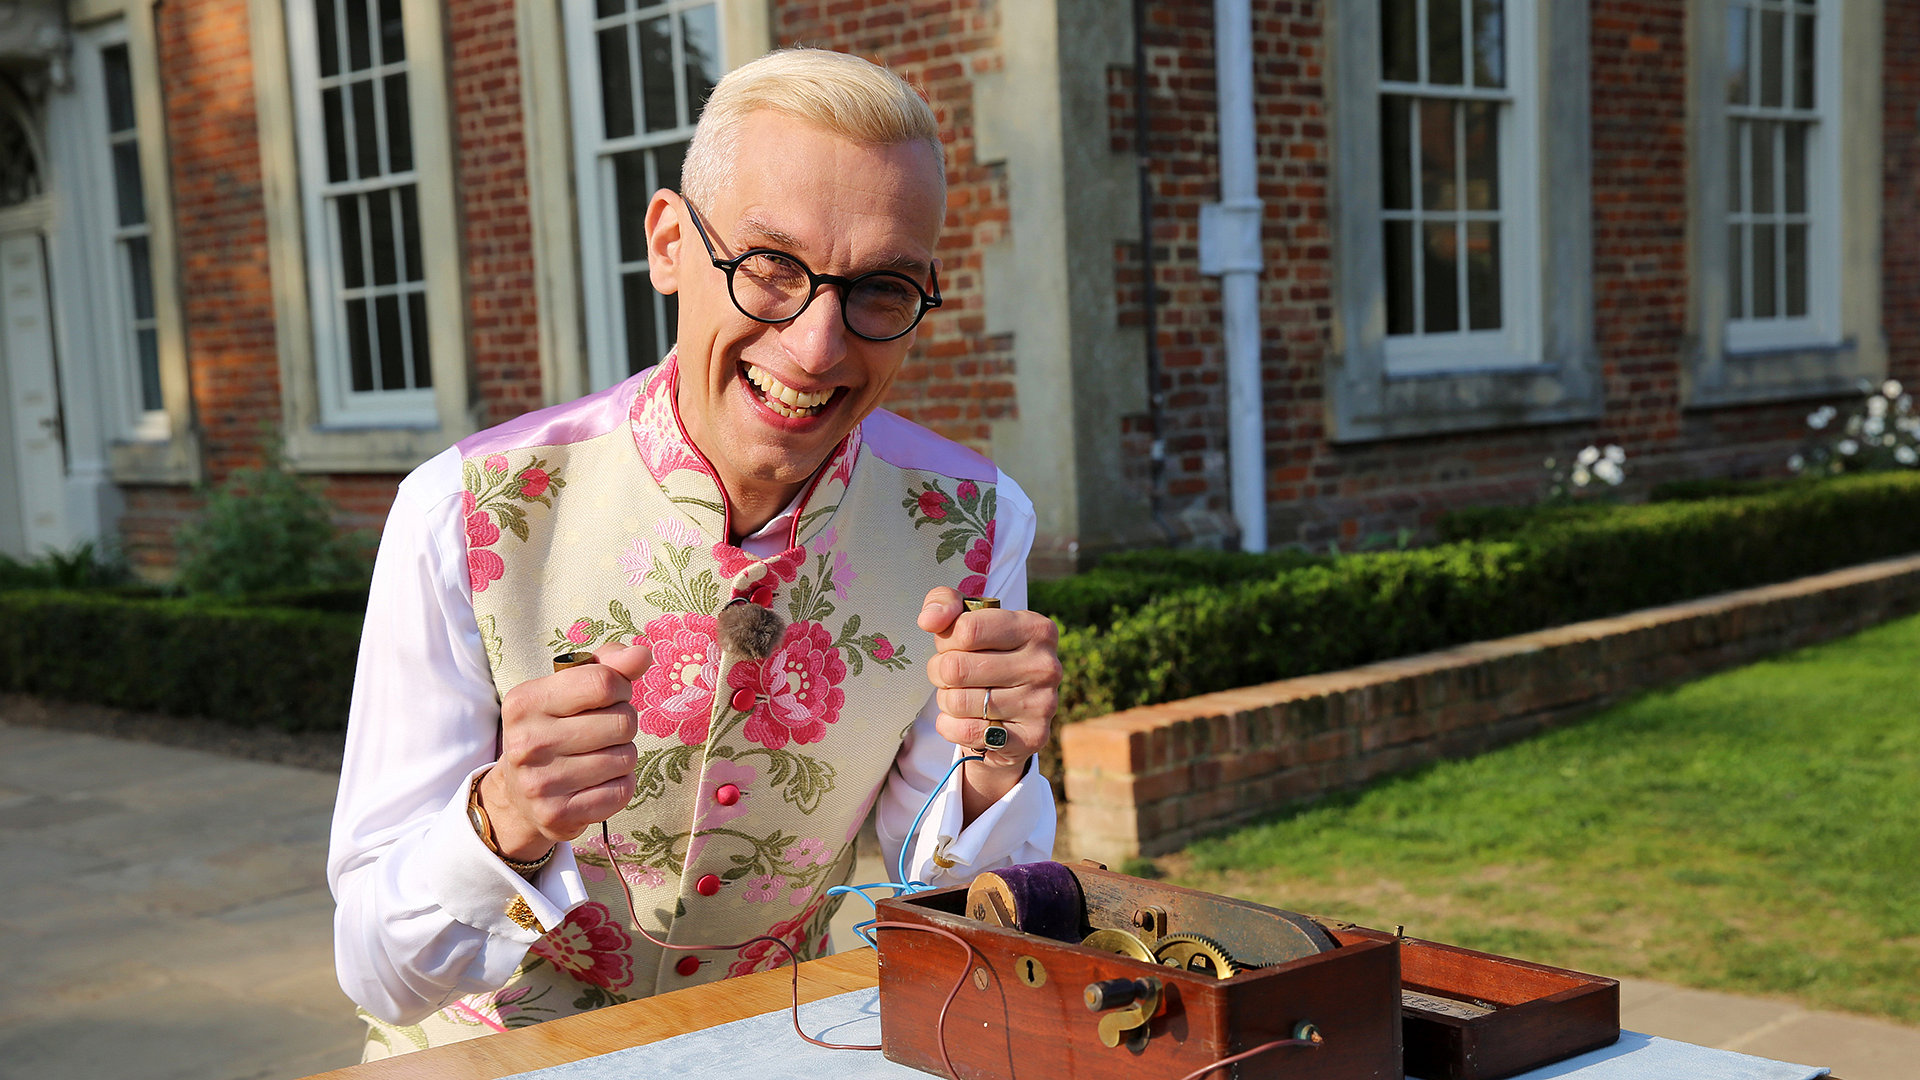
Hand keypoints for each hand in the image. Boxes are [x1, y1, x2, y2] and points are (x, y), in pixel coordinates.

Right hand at [478, 642, 652, 860]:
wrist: (519, 794)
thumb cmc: (554, 728)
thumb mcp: (569, 688)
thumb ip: (607, 665)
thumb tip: (642, 654)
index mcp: (525, 702)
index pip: (602, 682)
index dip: (620, 688)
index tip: (610, 697)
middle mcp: (527, 743)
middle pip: (622, 722)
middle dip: (624, 722)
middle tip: (603, 731)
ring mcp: (540, 783)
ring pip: (626, 757)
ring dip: (623, 754)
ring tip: (598, 755)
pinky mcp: (558, 815)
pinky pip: (622, 791)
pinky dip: (621, 784)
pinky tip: (598, 781)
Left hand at [918, 587, 1060, 817]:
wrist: (1011, 710)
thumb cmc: (985, 655)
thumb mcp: (967, 619)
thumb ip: (944, 603)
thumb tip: (929, 620)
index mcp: (1036, 628)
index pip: (967, 629)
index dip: (947, 640)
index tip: (954, 645)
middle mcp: (1046, 665)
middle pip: (956, 667)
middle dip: (940, 672)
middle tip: (950, 674)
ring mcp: (1043, 704)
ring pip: (957, 701)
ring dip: (945, 700)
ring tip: (960, 695)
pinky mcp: (1032, 737)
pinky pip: (966, 731)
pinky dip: (950, 726)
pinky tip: (963, 719)